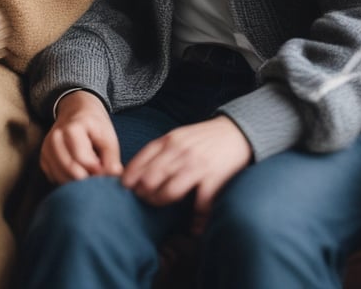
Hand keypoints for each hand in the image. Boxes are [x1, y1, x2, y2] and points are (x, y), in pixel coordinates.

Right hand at [39, 89, 122, 183]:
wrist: (75, 111)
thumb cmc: (94, 125)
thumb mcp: (108, 136)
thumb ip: (112, 157)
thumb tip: (115, 176)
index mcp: (71, 129)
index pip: (83, 160)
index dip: (98, 171)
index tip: (107, 171)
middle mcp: (55, 139)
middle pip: (71, 172)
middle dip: (88, 179)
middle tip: (99, 175)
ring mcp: (46, 150)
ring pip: (62, 179)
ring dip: (78, 182)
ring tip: (89, 172)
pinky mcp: (43, 160)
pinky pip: (55, 179)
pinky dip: (68, 180)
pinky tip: (78, 171)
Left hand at [121, 115, 251, 233]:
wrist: (235, 132)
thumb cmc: (202, 138)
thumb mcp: (178, 136)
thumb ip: (160, 150)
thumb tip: (137, 170)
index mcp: (170, 140)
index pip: (142, 159)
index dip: (130, 176)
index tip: (125, 188)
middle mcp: (180, 152)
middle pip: (151, 178)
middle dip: (143, 193)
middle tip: (142, 200)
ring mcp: (197, 165)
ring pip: (169, 191)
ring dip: (162, 203)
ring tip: (160, 207)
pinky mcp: (214, 177)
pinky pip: (200, 203)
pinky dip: (196, 220)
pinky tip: (194, 228)